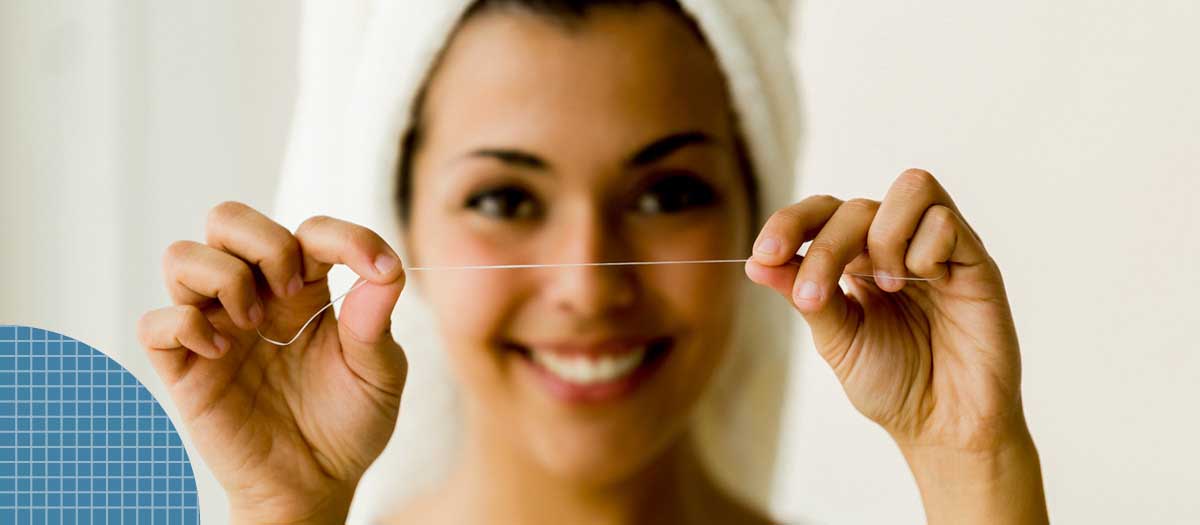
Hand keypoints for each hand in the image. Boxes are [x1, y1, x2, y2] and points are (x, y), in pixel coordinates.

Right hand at [136, 202, 408, 523]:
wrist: (318, 486)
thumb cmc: (349, 425)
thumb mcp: (381, 374)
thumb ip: (378, 321)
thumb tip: (385, 271)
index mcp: (304, 288)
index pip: (308, 230)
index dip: (345, 236)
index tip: (380, 273)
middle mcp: (255, 297)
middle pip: (227, 218)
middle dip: (264, 241)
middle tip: (293, 290)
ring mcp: (216, 328)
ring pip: (182, 255)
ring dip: (224, 278)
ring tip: (256, 324)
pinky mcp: (186, 368)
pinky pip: (155, 322)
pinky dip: (184, 325)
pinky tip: (221, 353)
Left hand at [744, 169, 1046, 522]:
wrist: (946, 427)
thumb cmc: (895, 384)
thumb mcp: (838, 339)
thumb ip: (805, 296)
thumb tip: (756, 263)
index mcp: (858, 259)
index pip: (822, 212)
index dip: (790, 222)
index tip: (764, 255)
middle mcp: (898, 244)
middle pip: (856, 205)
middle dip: (825, 248)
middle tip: (812, 296)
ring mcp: (939, 248)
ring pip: (910, 188)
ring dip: (883, 238)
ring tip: (887, 286)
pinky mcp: (975, 261)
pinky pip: (945, 222)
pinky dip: (925, 251)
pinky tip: (930, 285)